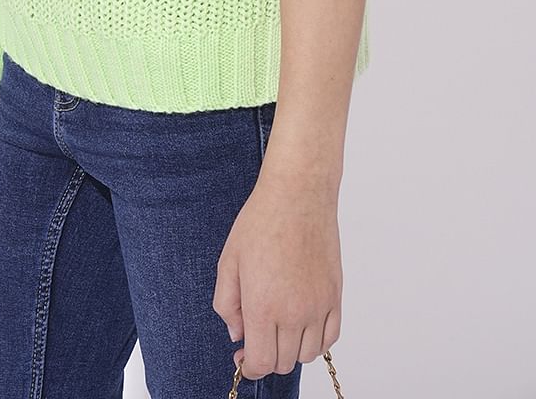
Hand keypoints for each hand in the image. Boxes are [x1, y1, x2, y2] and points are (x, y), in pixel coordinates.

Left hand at [212, 172, 342, 379]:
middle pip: (283, 363)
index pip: (261, 362)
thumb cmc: (260, 222)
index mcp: (263, 305)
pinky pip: (329, 339)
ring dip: (291, 348)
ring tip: (278, 324)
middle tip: (257, 334)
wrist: (298, 196)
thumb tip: (237, 335)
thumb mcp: (228, 261)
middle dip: (267, 355)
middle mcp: (294, 312)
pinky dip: (315, 340)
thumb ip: (227, 304)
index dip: (250, 366)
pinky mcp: (336, 297)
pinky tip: (301, 323)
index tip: (244, 358)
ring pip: (307, 355)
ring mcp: (319, 306)